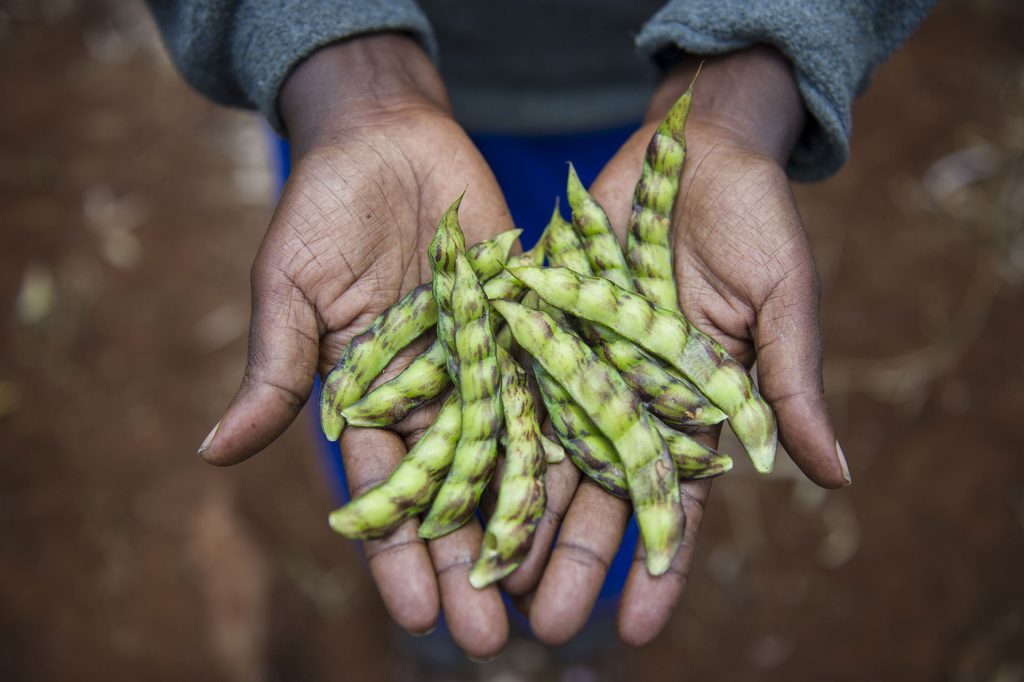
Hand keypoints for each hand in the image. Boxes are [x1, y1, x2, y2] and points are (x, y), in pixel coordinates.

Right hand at [194, 34, 517, 657]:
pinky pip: (557, 385)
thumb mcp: (290, 287)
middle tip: (491, 637)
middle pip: (457, 490)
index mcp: (371, 397)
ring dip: (528, 520)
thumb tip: (214, 453)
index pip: (387, 489)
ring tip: (550, 592)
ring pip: (514, 454)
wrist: (389, 139)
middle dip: (470, 562)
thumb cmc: (323, 208)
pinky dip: (575, 435)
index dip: (398, 553)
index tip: (418, 615)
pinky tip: (599, 493)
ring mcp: (487, 361)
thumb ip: (276, 371)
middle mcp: (434, 392)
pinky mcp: (531, 323)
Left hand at [524, 47, 850, 645]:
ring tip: (484, 581)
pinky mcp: (536, 327)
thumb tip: (835, 477)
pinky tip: (451, 481)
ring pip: (540, 453)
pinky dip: (480, 429)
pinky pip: (504, 384)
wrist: (693, 150)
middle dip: (570, 560)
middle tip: (538, 625)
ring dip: (514, 515)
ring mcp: (578, 367)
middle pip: (595, 495)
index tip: (637, 630)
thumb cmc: (755, 224)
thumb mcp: (781, 302)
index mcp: (692, 412)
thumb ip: (789, 385)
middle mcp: (628, 401)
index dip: (658, 567)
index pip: (675, 505)